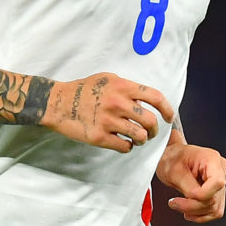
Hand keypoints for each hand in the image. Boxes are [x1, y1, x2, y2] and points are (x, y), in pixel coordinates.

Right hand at [40, 72, 173, 152]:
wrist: (58, 103)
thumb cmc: (83, 89)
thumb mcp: (107, 78)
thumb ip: (127, 87)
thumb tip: (145, 99)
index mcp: (122, 86)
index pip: (155, 97)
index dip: (167, 108)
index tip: (168, 117)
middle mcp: (118, 103)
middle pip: (150, 121)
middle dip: (154, 130)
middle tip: (150, 133)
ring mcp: (109, 121)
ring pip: (139, 136)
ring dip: (142, 140)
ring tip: (137, 138)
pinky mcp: (100, 137)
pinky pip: (124, 146)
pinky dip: (128, 147)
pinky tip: (124, 143)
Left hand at [156, 141, 225, 222]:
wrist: (171, 159)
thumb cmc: (172, 158)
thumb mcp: (174, 170)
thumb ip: (187, 185)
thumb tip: (195, 198)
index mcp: (212, 159)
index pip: (217, 182)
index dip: (202, 194)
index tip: (186, 195)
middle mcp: (220, 171)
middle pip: (214, 198)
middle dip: (192, 205)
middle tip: (174, 202)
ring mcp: (219, 184)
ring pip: (214, 208)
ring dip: (195, 212)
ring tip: (179, 205)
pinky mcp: (217, 194)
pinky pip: (214, 212)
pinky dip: (200, 215)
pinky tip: (188, 211)